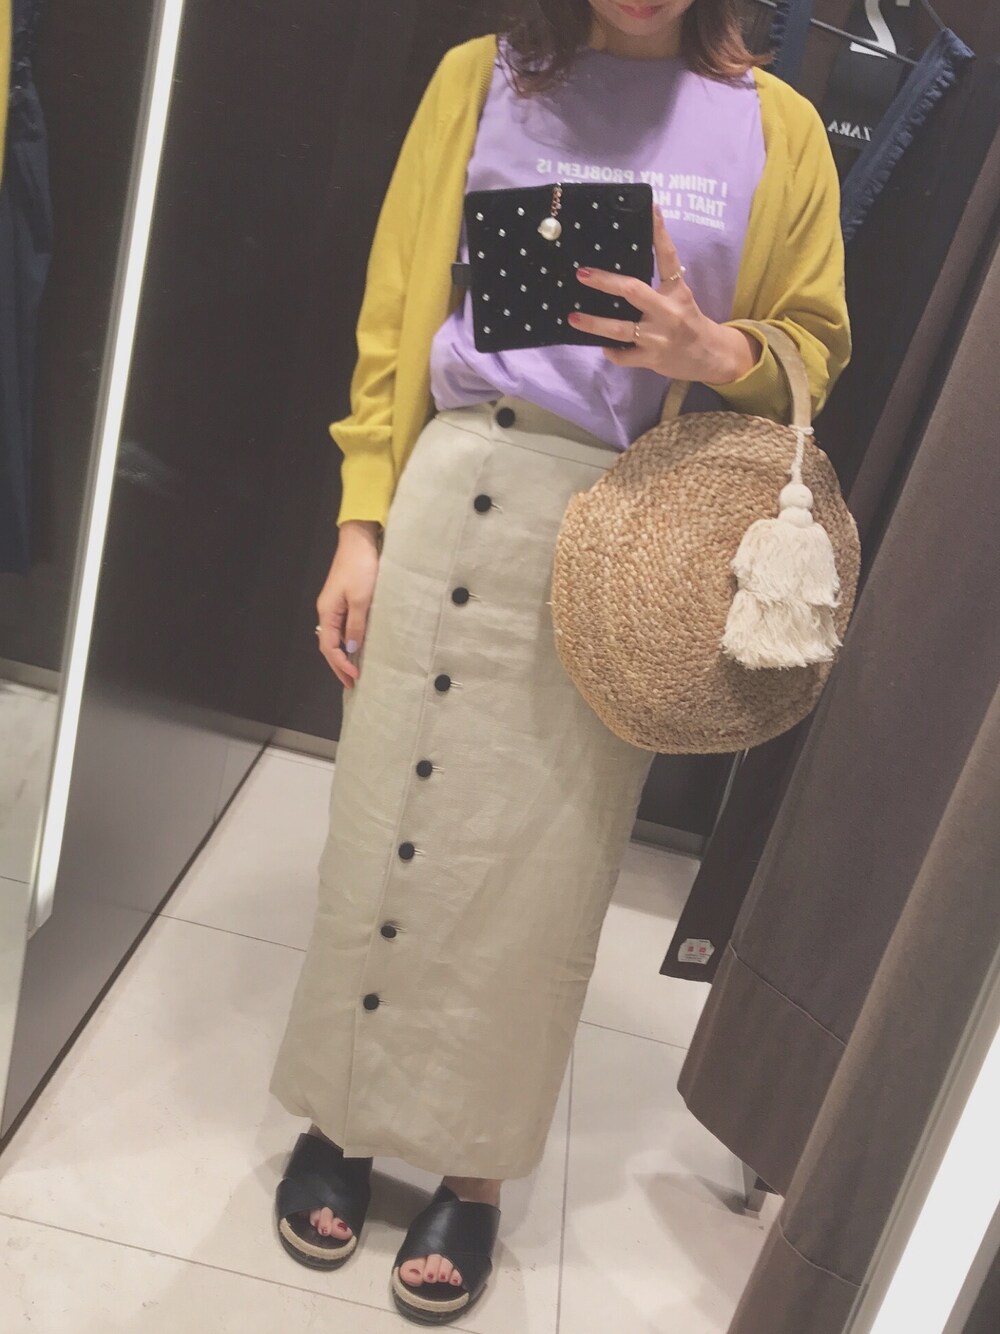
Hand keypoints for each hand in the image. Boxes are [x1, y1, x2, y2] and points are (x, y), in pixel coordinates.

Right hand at [316, 520, 379, 688]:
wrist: (359, 540)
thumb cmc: (361, 567)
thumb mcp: (362, 599)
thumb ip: (356, 626)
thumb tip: (351, 649)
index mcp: (327, 612)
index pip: (329, 647)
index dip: (340, 664)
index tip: (354, 678)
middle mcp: (326, 610)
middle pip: (329, 645)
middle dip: (339, 665)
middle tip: (351, 682)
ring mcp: (334, 604)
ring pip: (334, 636)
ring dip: (342, 655)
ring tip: (352, 670)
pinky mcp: (343, 599)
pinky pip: (341, 627)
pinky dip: (347, 641)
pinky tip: (355, 647)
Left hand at [568, 202, 757, 385]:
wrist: (710, 357)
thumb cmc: (689, 322)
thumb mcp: (680, 297)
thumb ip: (660, 283)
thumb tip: (628, 263)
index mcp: (677, 291)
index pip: (668, 257)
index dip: (659, 232)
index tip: (651, 208)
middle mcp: (668, 311)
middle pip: (633, 291)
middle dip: (605, 282)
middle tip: (582, 273)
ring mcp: (658, 337)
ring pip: (621, 329)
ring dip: (594, 323)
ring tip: (573, 317)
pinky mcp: (651, 359)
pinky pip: (623, 355)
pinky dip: (611, 351)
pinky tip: (603, 345)